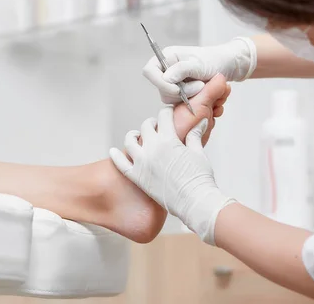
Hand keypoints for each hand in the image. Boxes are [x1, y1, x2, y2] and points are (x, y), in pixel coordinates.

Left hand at [109, 107, 235, 244]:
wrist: (195, 202)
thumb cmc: (200, 179)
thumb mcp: (199, 153)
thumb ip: (195, 135)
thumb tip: (201, 122)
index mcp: (168, 140)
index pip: (163, 116)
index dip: (167, 112)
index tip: (168, 113)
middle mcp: (152, 148)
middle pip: (146, 126)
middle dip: (152, 123)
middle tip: (156, 126)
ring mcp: (142, 163)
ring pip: (129, 141)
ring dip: (133, 135)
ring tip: (137, 135)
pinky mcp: (137, 178)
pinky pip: (121, 164)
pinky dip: (116, 156)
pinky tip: (112, 151)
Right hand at [142, 38, 256, 103]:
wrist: (228, 65)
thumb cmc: (215, 59)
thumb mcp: (200, 64)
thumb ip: (182, 70)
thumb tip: (166, 78)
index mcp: (167, 57)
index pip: (150, 72)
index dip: (160, 83)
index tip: (178, 89)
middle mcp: (167, 70)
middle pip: (162, 89)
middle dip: (182, 92)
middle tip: (201, 86)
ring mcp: (174, 82)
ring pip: (172, 99)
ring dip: (190, 97)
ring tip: (205, 87)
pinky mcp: (182, 92)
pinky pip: (181, 103)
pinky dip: (194, 101)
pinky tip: (205, 94)